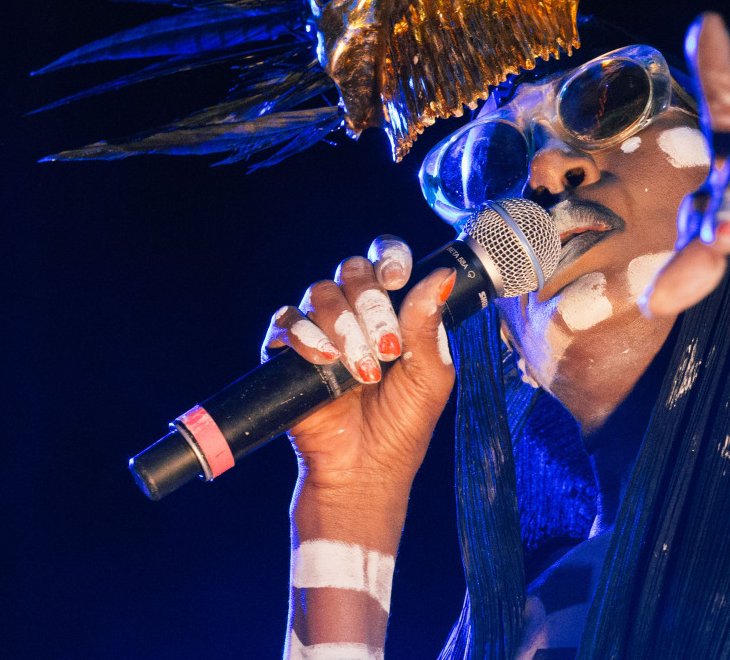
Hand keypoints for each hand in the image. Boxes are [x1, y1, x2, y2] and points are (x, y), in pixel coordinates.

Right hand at [261, 236, 456, 495]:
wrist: (364, 470)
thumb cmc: (403, 425)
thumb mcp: (429, 375)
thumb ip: (428, 324)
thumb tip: (444, 276)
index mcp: (394, 312)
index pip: (386, 262)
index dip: (389, 258)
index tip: (396, 278)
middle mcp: (355, 314)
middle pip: (352, 271)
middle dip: (371, 304)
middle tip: (388, 347)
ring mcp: (321, 331)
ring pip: (321, 293)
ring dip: (344, 327)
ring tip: (362, 370)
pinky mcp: (288, 354)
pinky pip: (286, 322)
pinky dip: (305, 336)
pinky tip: (325, 361)